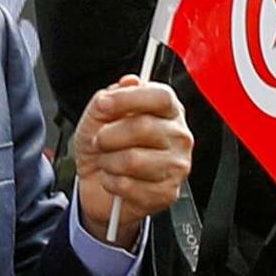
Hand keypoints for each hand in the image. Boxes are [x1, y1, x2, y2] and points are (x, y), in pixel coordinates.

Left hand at [73, 77, 192, 248]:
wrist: (97, 183)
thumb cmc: (104, 146)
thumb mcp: (97, 115)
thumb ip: (111, 95)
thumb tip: (128, 82)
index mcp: (167, 111)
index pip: (161, 96)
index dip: (128, 98)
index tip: (104, 104)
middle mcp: (178, 136)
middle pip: (143, 127)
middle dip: (108, 135)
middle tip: (99, 141)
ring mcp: (177, 166)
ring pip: (134, 160)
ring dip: (109, 162)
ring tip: (107, 162)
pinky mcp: (167, 193)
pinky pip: (130, 186)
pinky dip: (111, 183)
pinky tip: (114, 180)